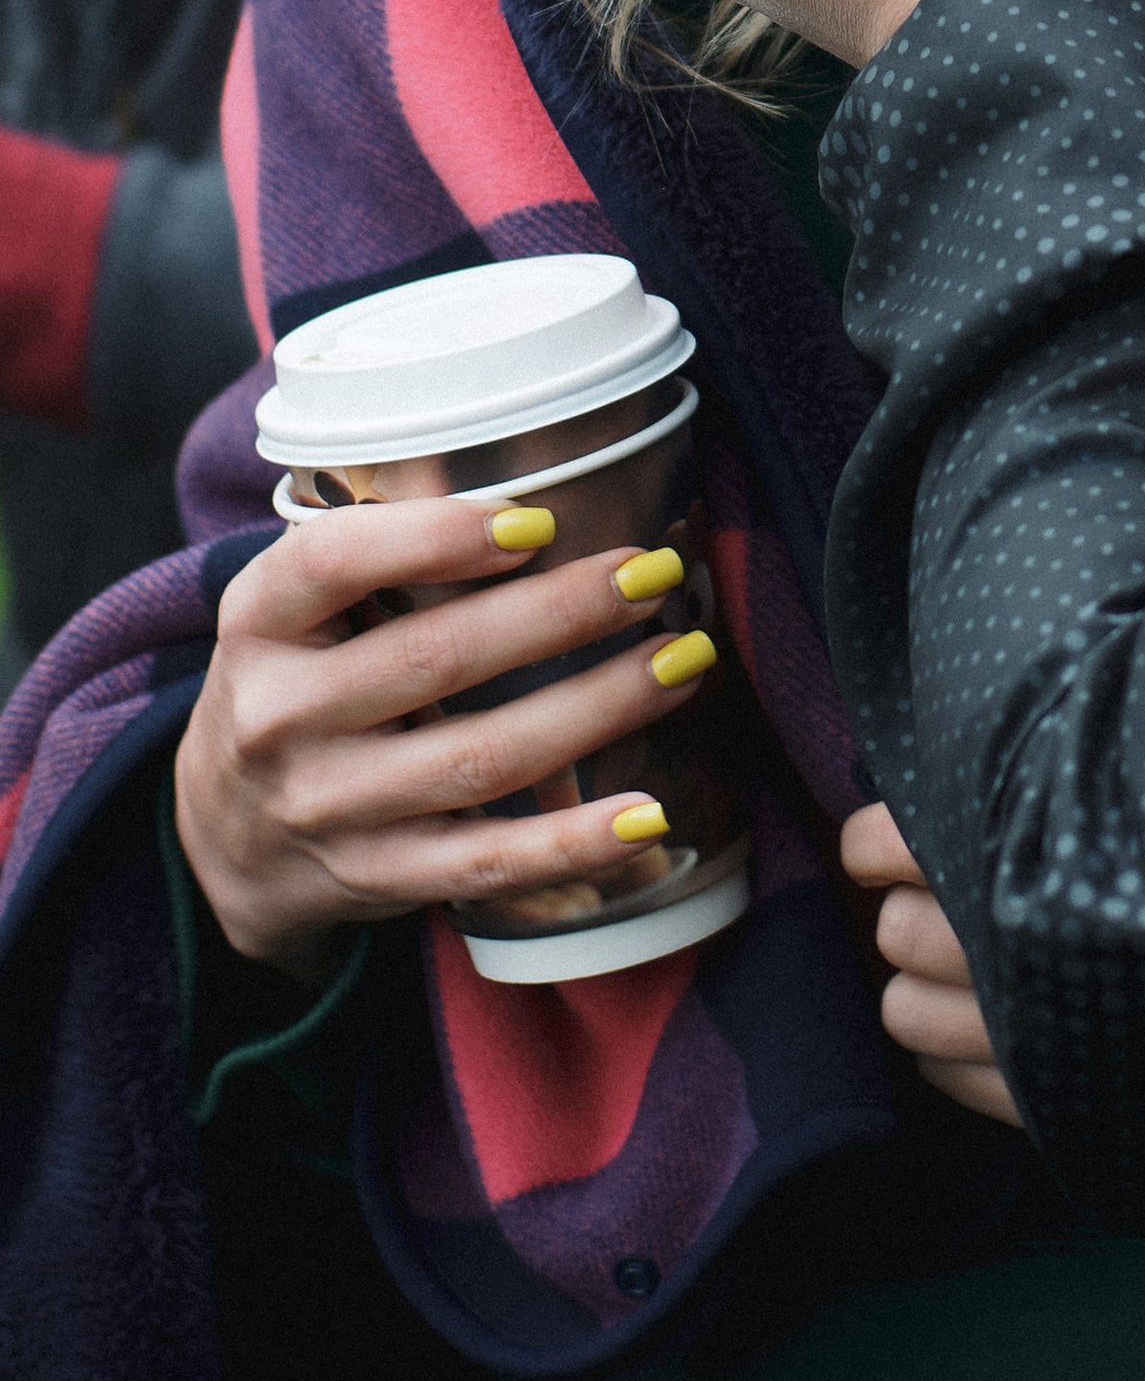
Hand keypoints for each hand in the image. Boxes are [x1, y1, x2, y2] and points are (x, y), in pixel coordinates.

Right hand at [174, 495, 722, 981]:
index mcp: (259, 622)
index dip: (435, 538)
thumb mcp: (294, 607)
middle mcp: (281, 718)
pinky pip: (487, 863)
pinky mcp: (379, 877)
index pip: (332, 564)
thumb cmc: (297, 681)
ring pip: (480, 758)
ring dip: (598, 709)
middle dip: (561, 613)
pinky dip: (573, 845)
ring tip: (684, 661)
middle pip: (435, 659)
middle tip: (656, 574)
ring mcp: (328, 808)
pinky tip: (647, 815)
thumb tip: (536, 503)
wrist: (224, 837)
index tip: (537, 521)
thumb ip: (380, 552)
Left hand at [840, 801, 1022, 1125]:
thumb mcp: (1084, 788)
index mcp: (1021, 852)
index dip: (875, 844)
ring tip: (973, 971)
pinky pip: (941, 1074)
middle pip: (894, 931)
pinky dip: (956, 1053)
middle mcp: (1011, 944)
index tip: (888, 848)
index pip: (879, 846)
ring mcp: (1025, 1031)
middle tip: (956, 905)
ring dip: (926, 989)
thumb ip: (1008, 778)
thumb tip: (912, 775)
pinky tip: (992, 1025)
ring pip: (903, 1010)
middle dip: (914, 915)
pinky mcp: (1038, 1097)